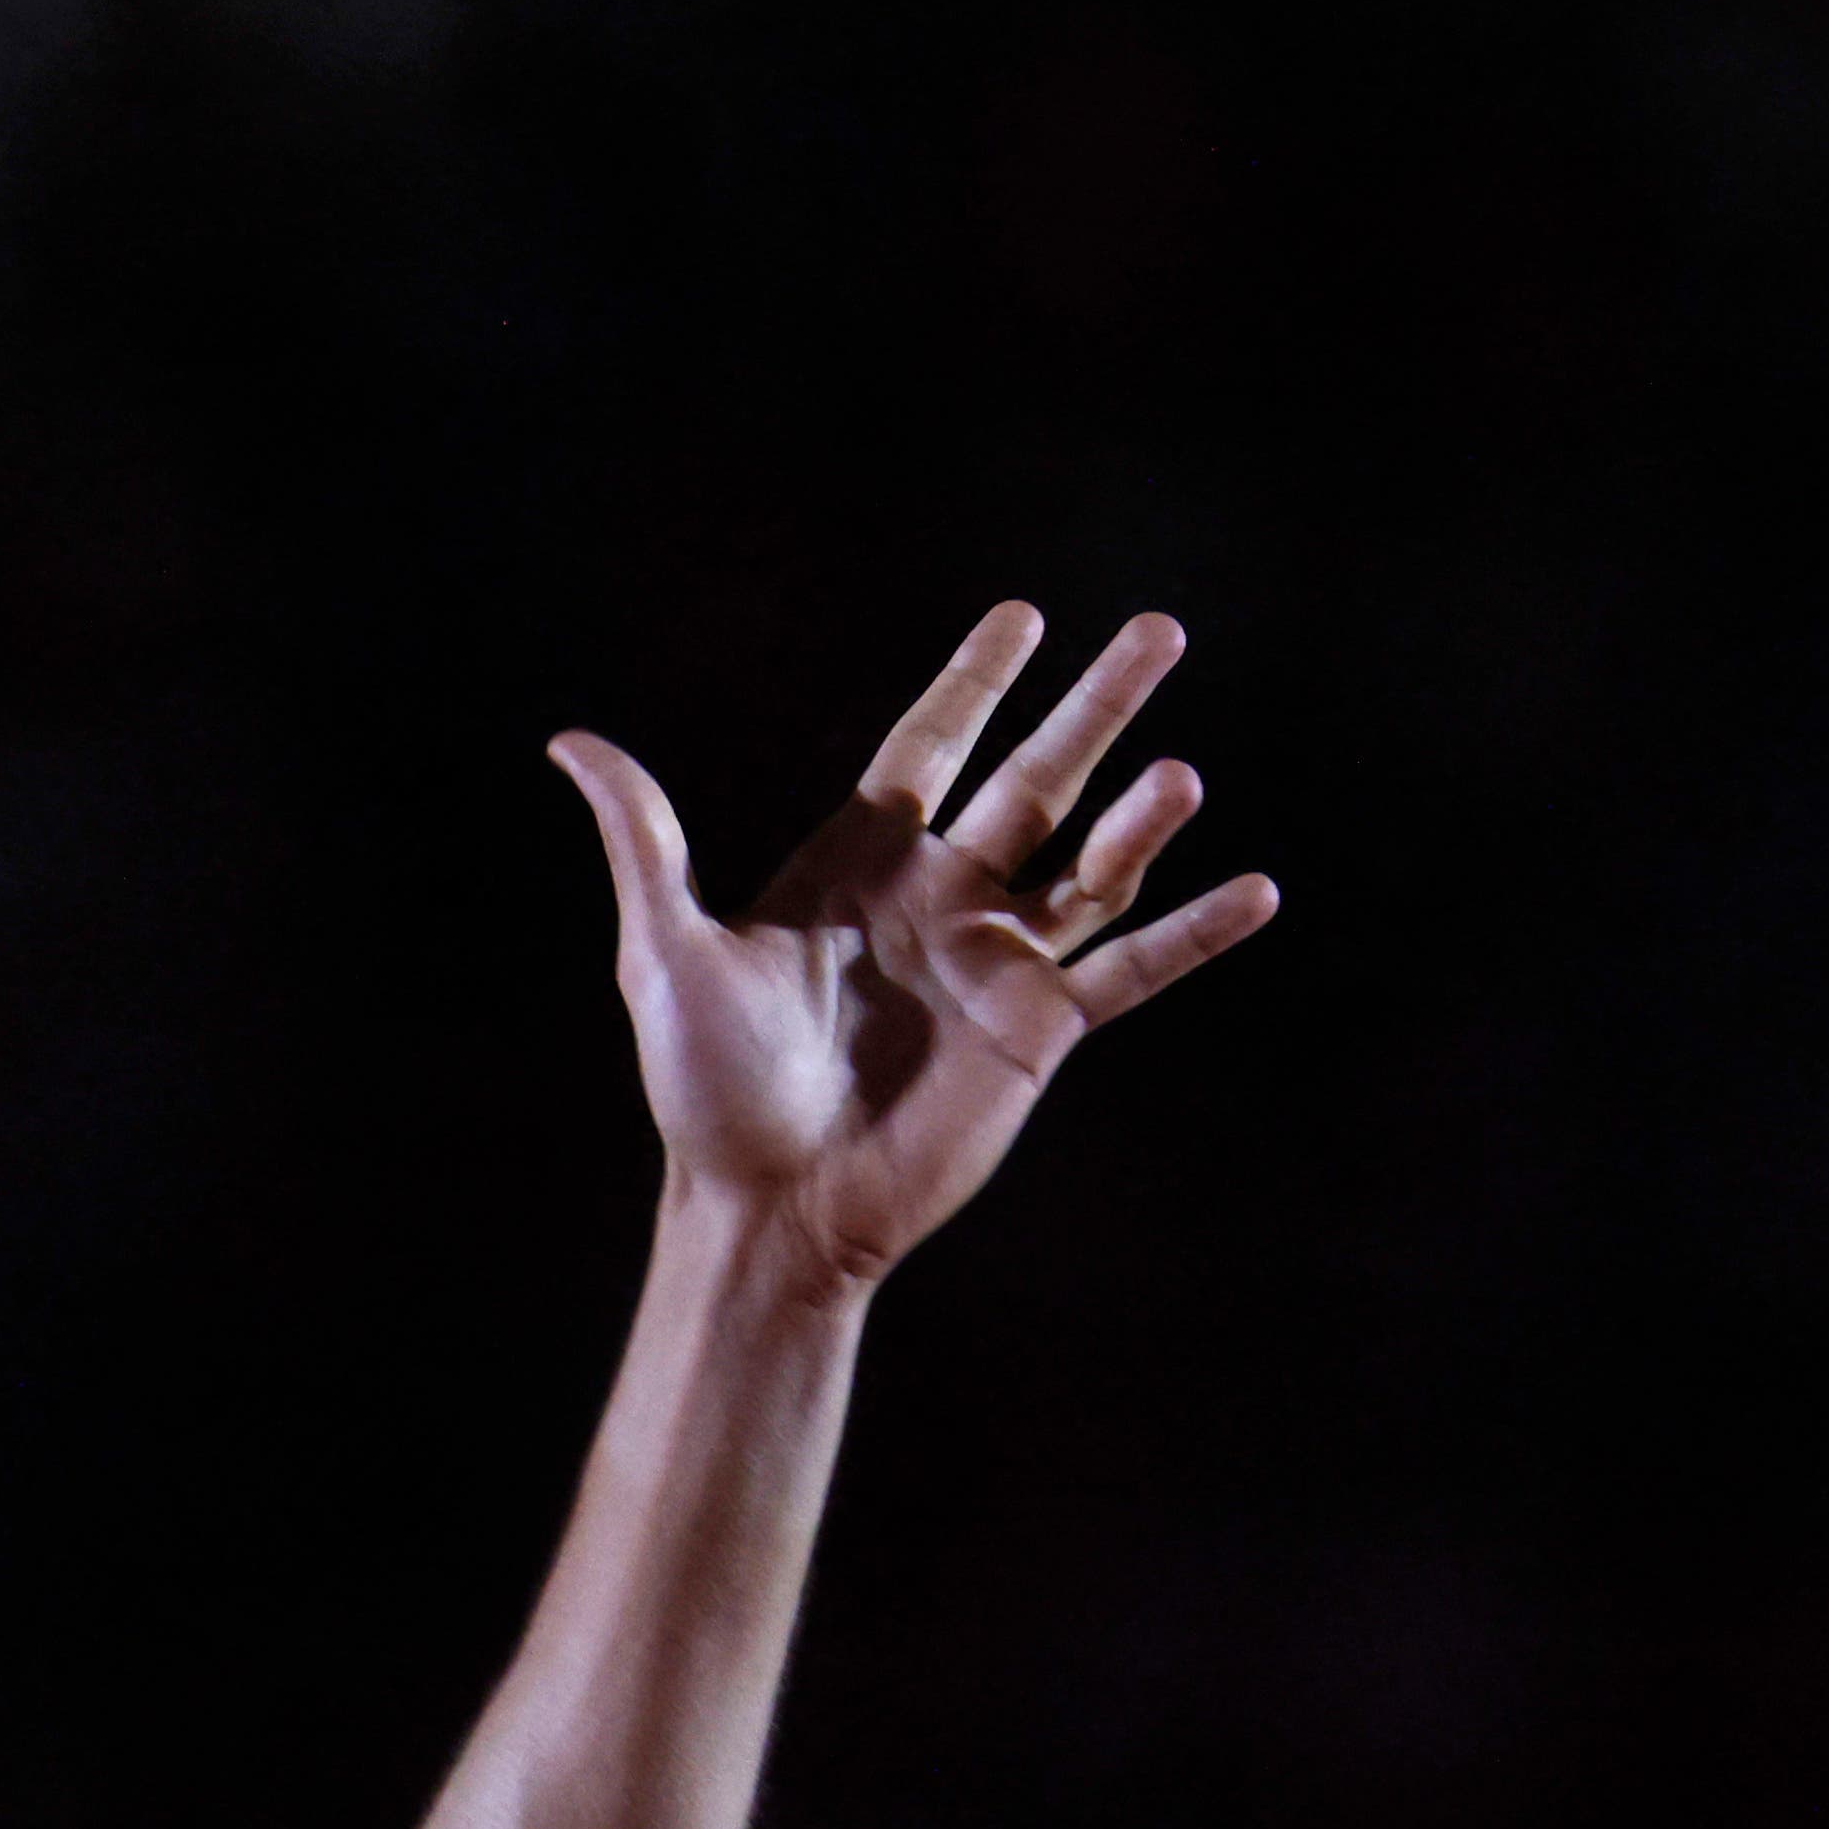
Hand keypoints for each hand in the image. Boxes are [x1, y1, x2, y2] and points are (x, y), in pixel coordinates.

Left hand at [554, 608, 1268, 1287]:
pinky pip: (1130, 970)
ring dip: (1144, 818)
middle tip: (1158, 629)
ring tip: (1181, 771)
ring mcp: (995, 963)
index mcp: (859, 867)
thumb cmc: (709, 1092)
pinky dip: (1194, 934)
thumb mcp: (667, 952)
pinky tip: (1257, 890)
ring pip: (1092, 865)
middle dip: (1095, 706)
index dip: (975, 684)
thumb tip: (571, 739)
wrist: (769, 1210)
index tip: (1022, 618)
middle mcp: (939, 900)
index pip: (930, 749)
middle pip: (1035, 779)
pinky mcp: (1037, 1033)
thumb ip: (644, 840)